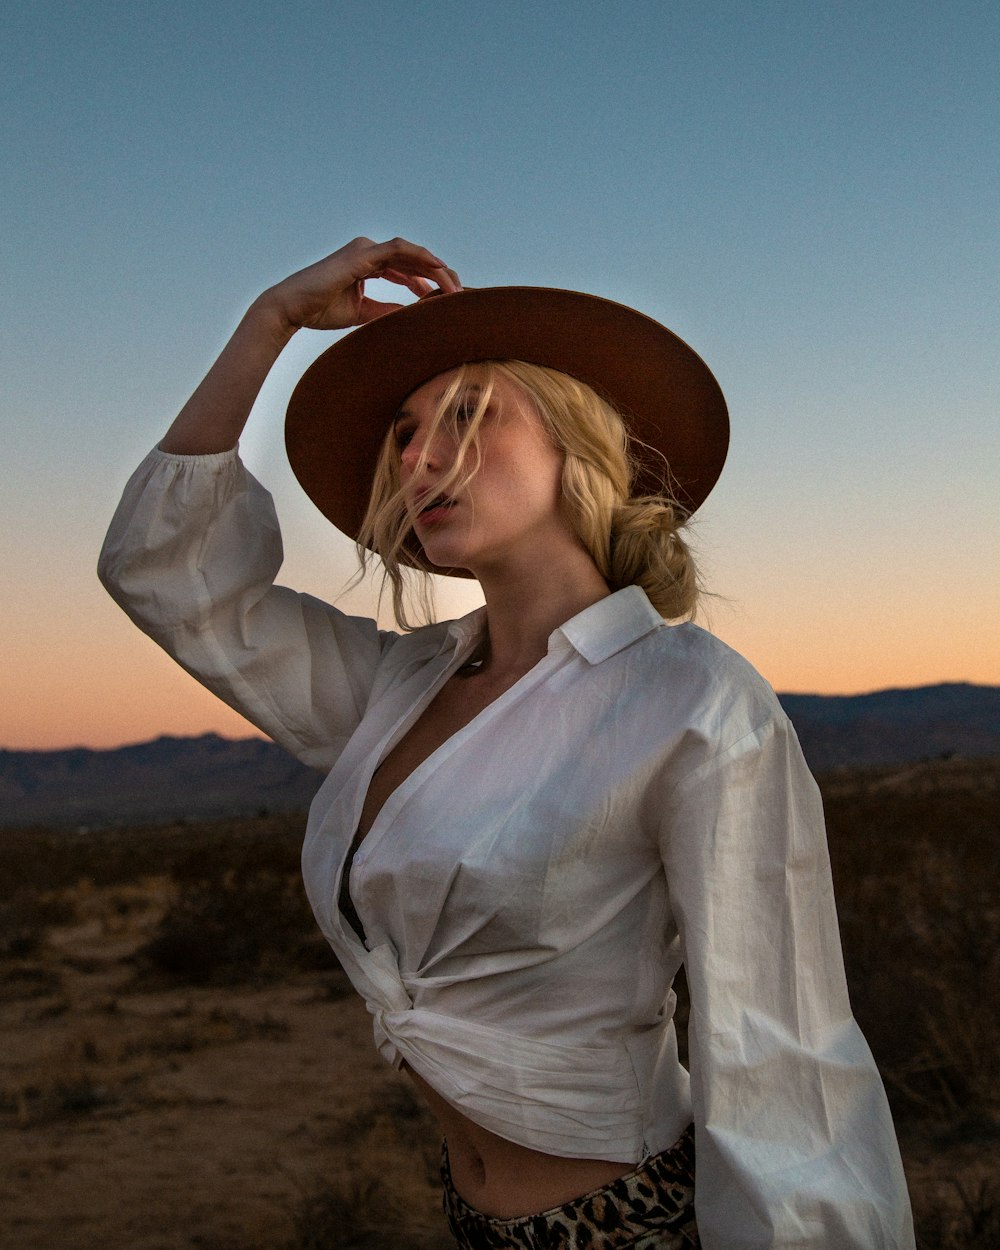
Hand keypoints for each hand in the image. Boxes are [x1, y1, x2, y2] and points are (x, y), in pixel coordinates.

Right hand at [259, 236, 461, 333]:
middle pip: (412, 259)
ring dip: (435, 268)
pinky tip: (439, 268)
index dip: (427, 282)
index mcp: (368, 265)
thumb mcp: (363, 313)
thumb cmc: (320, 310)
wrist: (292, 308)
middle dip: (438, 275)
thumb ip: (387, 311)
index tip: (445, 299)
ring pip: (410, 253)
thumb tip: (412, 316)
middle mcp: (368, 253)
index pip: (406, 269)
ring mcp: (365, 250)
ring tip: (455, 286)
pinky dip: (420, 257)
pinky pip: (398, 250)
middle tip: (459, 293)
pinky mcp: (361, 254)